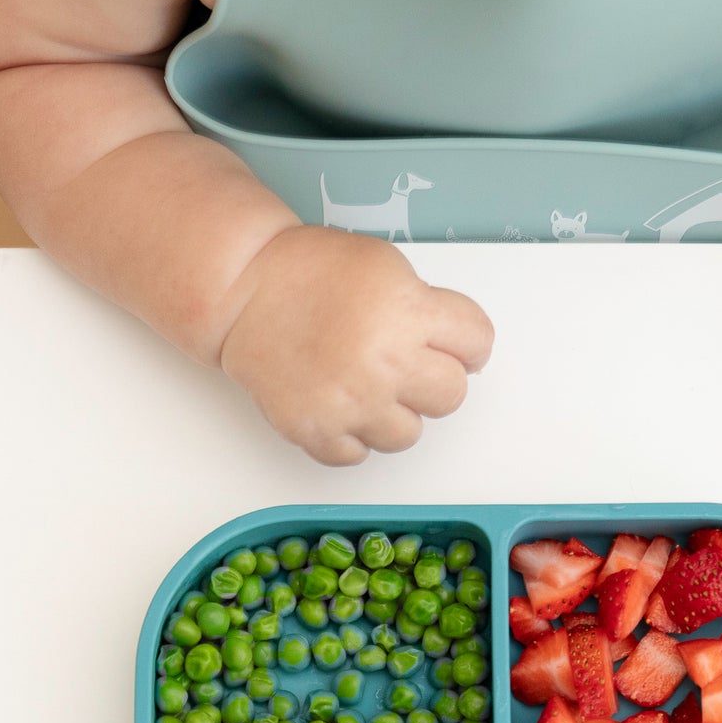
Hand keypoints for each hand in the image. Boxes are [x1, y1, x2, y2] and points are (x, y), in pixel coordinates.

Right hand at [217, 226, 493, 465]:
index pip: (477, 343)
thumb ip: (428, 308)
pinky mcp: (316, 431)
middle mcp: (385, 363)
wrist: (243, 289)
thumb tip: (462, 352)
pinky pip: (358, 455)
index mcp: (408, 313)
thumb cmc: (312, 273)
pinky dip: (352, 436)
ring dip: (394, 414)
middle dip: (434, 380)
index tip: (453, 346)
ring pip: (408, 435)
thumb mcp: (387, 267)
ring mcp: (350, 403)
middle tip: (406, 366)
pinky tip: (340, 405)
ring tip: (368, 387)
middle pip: (451, 396)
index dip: (467, 343)